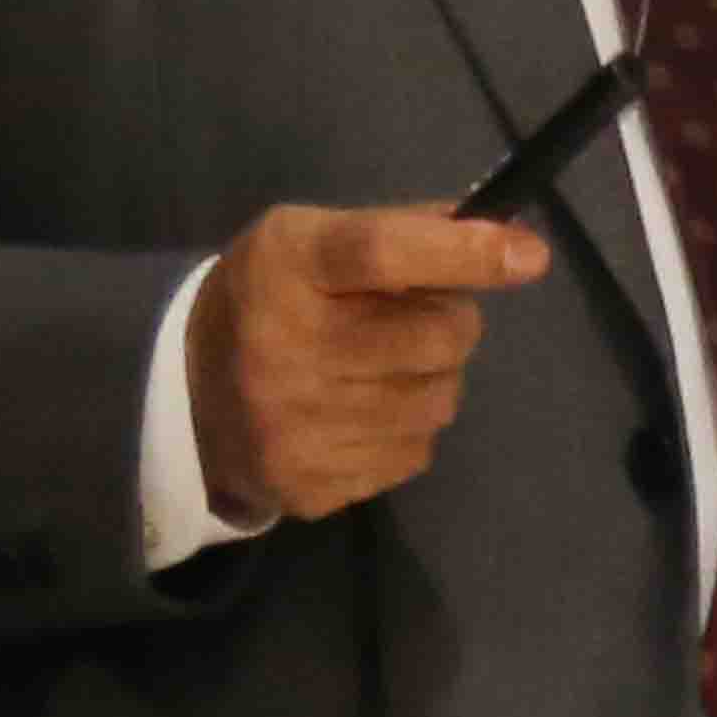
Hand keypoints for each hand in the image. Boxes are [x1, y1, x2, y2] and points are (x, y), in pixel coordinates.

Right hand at [188, 202, 551, 526]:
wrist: (189, 395)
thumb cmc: (272, 297)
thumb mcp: (314, 238)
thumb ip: (402, 231)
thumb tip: (505, 237)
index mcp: (287, 266)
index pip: (382, 252)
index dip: (463, 253)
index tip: (527, 255)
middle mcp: (286, 349)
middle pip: (437, 336)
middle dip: (451, 321)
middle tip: (417, 317)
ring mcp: (298, 427)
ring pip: (440, 401)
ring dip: (432, 379)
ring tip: (384, 366)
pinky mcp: (312, 486)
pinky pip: (414, 453)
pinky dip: (405, 429)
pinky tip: (361, 412)